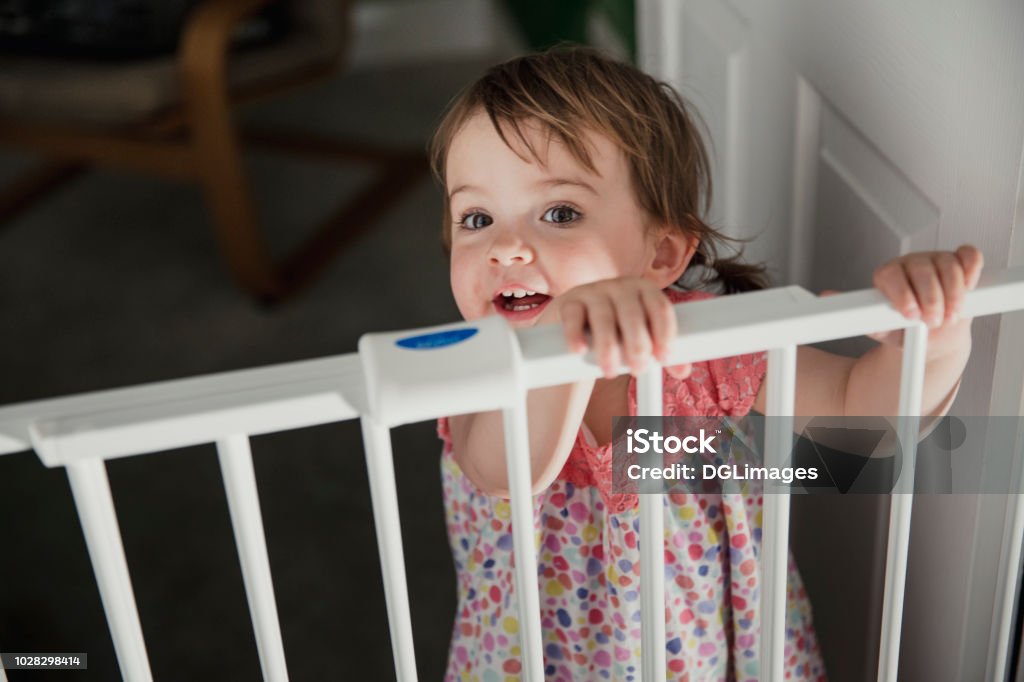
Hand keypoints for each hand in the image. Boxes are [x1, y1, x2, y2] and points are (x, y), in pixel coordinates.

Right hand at [537, 277, 691, 379]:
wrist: (578, 321)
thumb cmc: (617, 330)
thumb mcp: (640, 336)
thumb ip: (660, 352)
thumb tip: (682, 370)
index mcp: (645, 291)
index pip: (660, 307)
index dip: (665, 332)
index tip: (663, 358)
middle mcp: (621, 287)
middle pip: (632, 314)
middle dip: (637, 344)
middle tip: (638, 369)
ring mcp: (593, 292)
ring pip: (603, 317)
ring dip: (608, 347)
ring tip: (609, 372)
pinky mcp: (570, 302)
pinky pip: (573, 315)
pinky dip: (575, 334)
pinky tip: (580, 351)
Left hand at [820, 245, 983, 349]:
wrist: (932, 334)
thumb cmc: (904, 329)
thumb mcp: (881, 327)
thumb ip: (859, 315)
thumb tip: (825, 298)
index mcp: (888, 275)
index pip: (891, 275)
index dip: (902, 294)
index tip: (910, 315)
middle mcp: (911, 263)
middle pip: (921, 270)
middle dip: (930, 299)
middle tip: (932, 321)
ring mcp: (936, 260)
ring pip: (947, 265)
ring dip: (953, 293)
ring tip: (950, 316)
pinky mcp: (960, 261)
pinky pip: (968, 256)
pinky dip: (970, 271)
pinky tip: (969, 288)